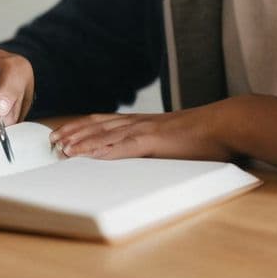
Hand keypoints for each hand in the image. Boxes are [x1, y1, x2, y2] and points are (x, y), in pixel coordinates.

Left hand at [49, 103, 232, 161]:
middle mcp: (140, 122)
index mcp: (144, 123)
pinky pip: (123, 147)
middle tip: (51, 140)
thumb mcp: (175, 141)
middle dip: (73, 132)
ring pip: (105, 135)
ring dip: (81, 142)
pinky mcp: (154, 141)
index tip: (63, 132)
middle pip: (98, 126)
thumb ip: (160, 145)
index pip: (105, 122)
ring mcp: (146, 130)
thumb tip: (151, 154)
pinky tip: (88, 155)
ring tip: (61, 148)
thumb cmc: (206, 136)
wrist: (225, 124)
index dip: (82, 127)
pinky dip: (103, 151)